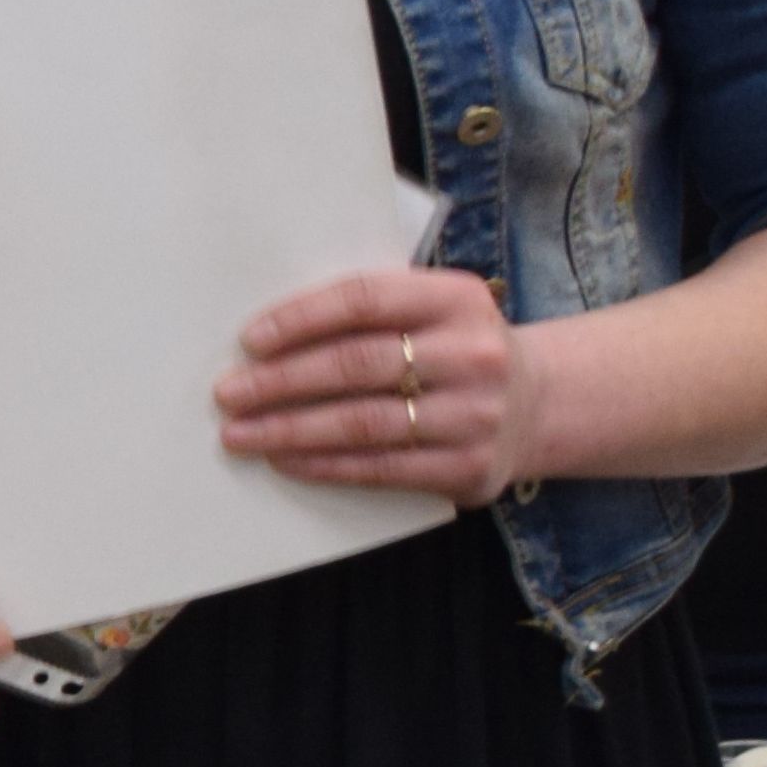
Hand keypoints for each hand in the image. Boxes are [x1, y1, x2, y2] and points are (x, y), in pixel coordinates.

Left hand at [222, 265, 541, 503]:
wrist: (540, 404)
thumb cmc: (453, 349)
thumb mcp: (432, 310)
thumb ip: (370, 312)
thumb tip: (264, 337)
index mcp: (458, 299)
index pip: (364, 301)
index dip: (301, 319)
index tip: (249, 341)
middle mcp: (473, 354)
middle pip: (356, 364)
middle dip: (280, 381)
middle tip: (227, 394)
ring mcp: (476, 414)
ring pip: (362, 423)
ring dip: (289, 430)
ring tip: (239, 433)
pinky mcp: (470, 467)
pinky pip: (381, 467)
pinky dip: (324, 464)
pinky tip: (284, 460)